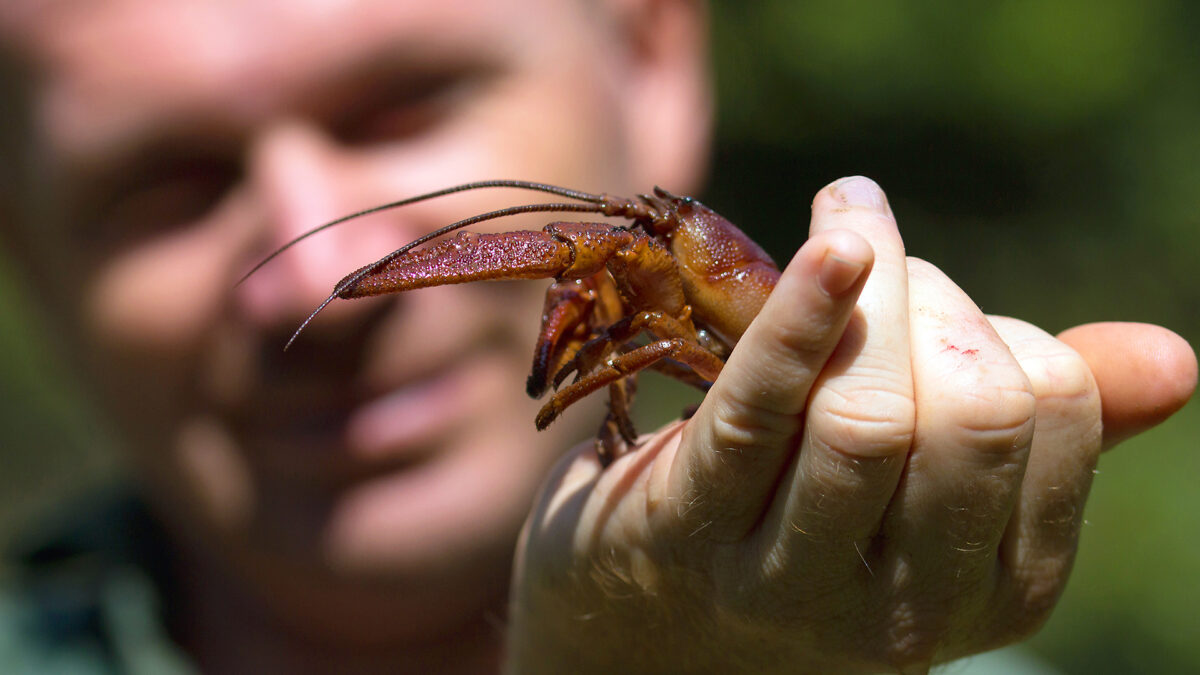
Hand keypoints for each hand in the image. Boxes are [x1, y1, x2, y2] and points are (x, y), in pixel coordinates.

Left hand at [506, 177, 1196, 673]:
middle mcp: (909, 611)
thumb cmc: (809, 514)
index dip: (1002, 328)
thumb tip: (1176, 361)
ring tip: (844, 230)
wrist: (651, 605)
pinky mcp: (692, 528)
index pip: (1054, 412)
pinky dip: (801, 317)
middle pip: (972, 416)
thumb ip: (1046, 430)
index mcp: (997, 586)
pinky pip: (760, 411)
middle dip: (940, 304)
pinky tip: (834, 244)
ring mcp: (793, 580)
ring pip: (869, 420)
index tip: (936, 316)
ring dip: (871, 290)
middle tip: (884, 264)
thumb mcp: (933, 487)